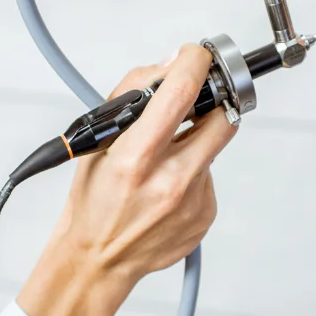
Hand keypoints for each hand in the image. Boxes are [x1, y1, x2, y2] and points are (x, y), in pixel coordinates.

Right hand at [19, 45, 237, 315]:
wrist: (97, 260)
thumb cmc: (92, 200)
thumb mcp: (98, 141)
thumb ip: (132, 95)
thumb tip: (169, 67)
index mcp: (136, 158)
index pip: (181, 93)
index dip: (195, 63)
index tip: (195, 55)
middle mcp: (170, 181)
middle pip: (223, 117)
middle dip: (212, 100)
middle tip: (194, 101)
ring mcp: (193, 201)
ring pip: (214, 146)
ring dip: (195, 140)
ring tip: (163, 158)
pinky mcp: (206, 215)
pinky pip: (210, 175)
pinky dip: (193, 170)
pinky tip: (166, 187)